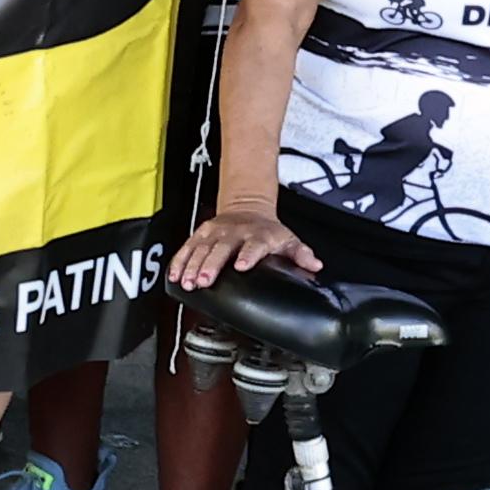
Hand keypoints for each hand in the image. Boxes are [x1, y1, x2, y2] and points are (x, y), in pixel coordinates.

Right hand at [169, 203, 321, 290]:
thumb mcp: (289, 240)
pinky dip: (179, 262)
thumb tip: (314, 265)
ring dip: (192, 266)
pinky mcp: (200, 234)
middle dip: (210, 265)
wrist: (248, 207)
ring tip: (187, 282)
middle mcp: (234, 233)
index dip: (247, 256)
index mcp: (258, 236)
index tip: (241, 266)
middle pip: (221, 249)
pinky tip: (175, 276)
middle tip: (204, 281)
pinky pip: (187, 248)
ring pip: (200, 249)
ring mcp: (215, 233)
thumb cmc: (267, 230)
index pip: (253, 245)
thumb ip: (301, 254)